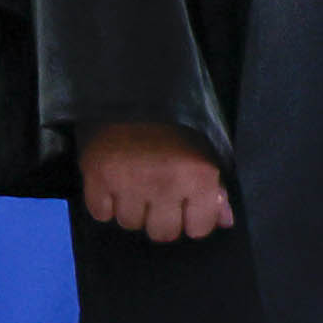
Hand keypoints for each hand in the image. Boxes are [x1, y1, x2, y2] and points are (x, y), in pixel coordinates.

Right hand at [80, 122, 232, 240]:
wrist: (131, 89)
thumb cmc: (174, 122)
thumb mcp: (204, 149)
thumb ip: (215, 189)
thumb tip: (225, 221)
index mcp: (198, 177)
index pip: (198, 229)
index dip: (192, 219)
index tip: (186, 205)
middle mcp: (165, 185)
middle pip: (162, 233)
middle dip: (161, 218)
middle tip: (158, 195)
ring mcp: (129, 184)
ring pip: (130, 224)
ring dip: (132, 208)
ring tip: (135, 182)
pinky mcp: (97, 179)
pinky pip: (101, 214)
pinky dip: (105, 203)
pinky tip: (113, 183)